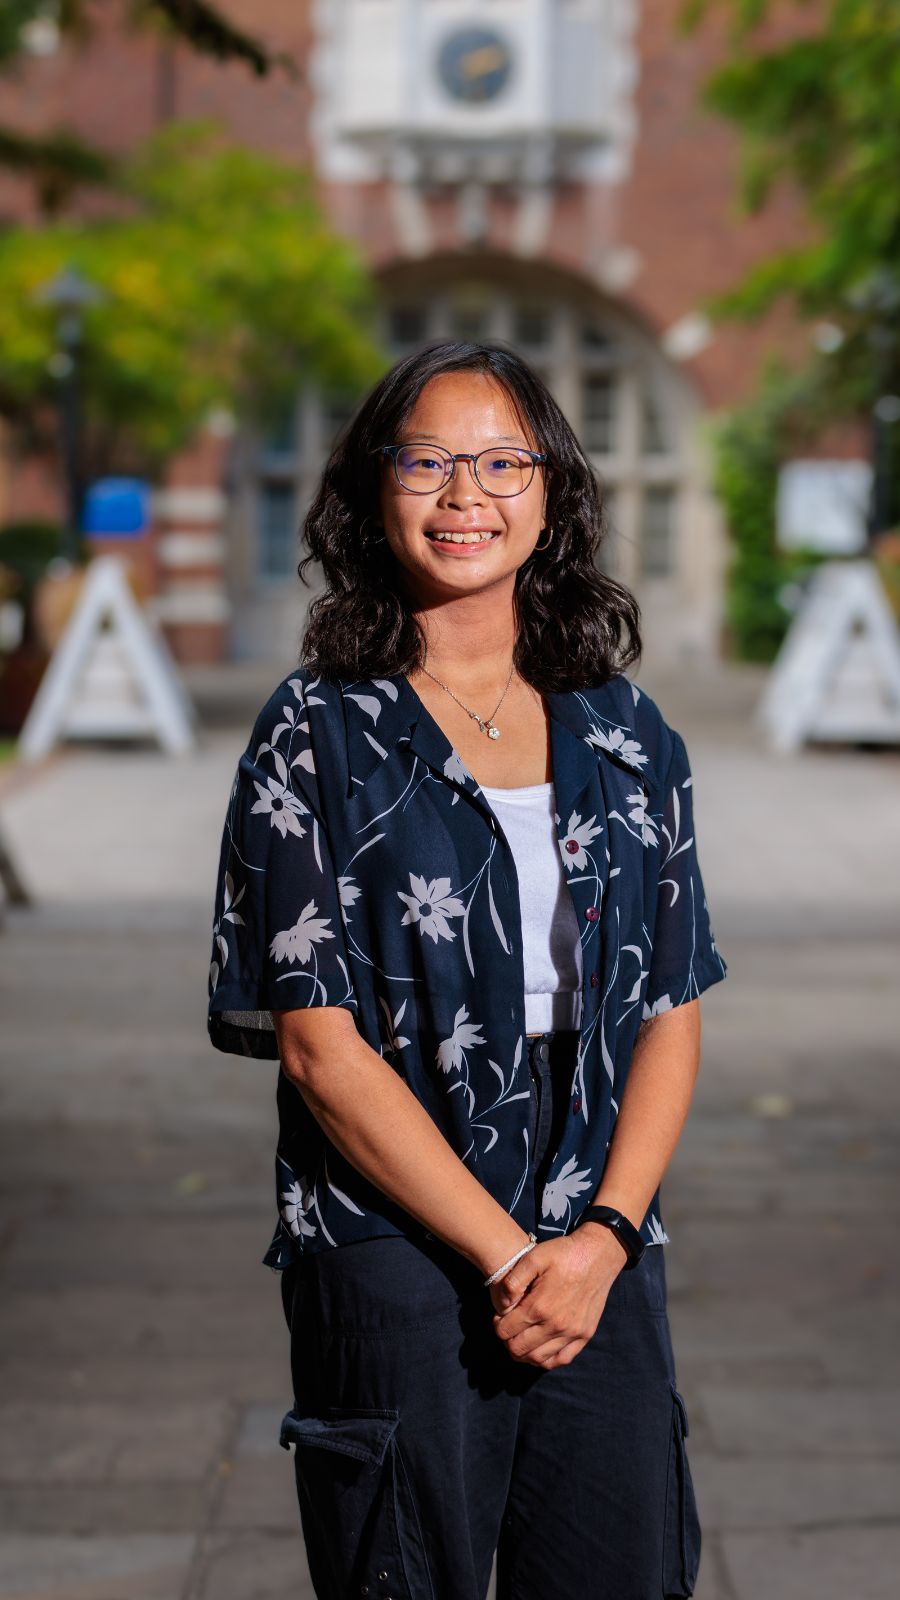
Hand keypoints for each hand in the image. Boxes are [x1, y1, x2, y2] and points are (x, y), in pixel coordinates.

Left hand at [488, 1225, 627, 1369]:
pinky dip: (546, 1359)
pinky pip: (561, 1359)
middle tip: (508, 1327)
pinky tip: (540, 1348)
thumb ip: (513, 1281)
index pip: (505, 1331)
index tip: (500, 1316)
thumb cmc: (564, 1254)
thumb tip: (503, 1305)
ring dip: (524, 1353)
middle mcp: (556, 1325)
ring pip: (538, 1359)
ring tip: (521, 1338)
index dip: (497, 1325)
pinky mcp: (585, 1335)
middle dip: (507, 1340)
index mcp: (539, 1306)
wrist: (598, 1255)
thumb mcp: (534, 1257)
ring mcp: (572, 1333)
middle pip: (518, 1349)